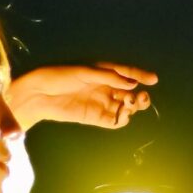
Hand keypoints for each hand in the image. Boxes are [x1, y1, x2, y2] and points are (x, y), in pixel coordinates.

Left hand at [11, 62, 156, 131]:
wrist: (39, 94)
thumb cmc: (60, 76)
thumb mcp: (85, 72)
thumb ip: (108, 77)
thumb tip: (132, 84)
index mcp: (104, 72)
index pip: (127, 73)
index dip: (141, 75)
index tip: (154, 79)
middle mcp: (105, 87)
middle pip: (130, 93)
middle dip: (139, 96)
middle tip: (142, 98)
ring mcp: (101, 102)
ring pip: (124, 107)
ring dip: (131, 108)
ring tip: (129, 106)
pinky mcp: (95, 117)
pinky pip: (113, 120)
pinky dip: (121, 120)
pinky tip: (122, 117)